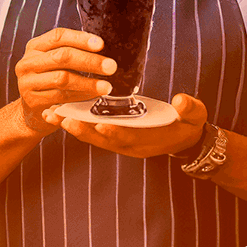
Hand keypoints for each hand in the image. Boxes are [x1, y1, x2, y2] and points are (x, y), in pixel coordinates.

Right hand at [15, 27, 116, 133]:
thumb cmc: (47, 79)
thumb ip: (69, 52)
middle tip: (111, 66)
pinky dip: (80, 95)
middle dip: (89, 61)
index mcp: (35, 46)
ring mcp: (28, 82)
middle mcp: (28, 62)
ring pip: (62, 78)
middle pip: (61, 56)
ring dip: (88, 82)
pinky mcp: (32, 100)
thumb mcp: (52, 61)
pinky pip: (61, 96)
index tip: (101, 44)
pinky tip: (93, 95)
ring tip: (106, 86)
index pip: (58, 36)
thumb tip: (99, 46)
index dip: (80, 39)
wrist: (29, 109)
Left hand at [42, 93, 207, 157]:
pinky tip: (57, 113)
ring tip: (51, 115)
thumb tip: (181, 101)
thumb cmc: (188, 123)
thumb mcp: (194, 115)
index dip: (114, 132)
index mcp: (148, 140)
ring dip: (72, 126)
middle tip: (63, 119)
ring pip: (91, 135)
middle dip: (82, 129)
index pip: (128, 138)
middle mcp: (129, 144)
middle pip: (102, 139)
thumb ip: (189, 109)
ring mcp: (119, 141)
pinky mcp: (112, 135)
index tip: (99, 123)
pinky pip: (90, 130)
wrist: (184, 137)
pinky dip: (74, 123)